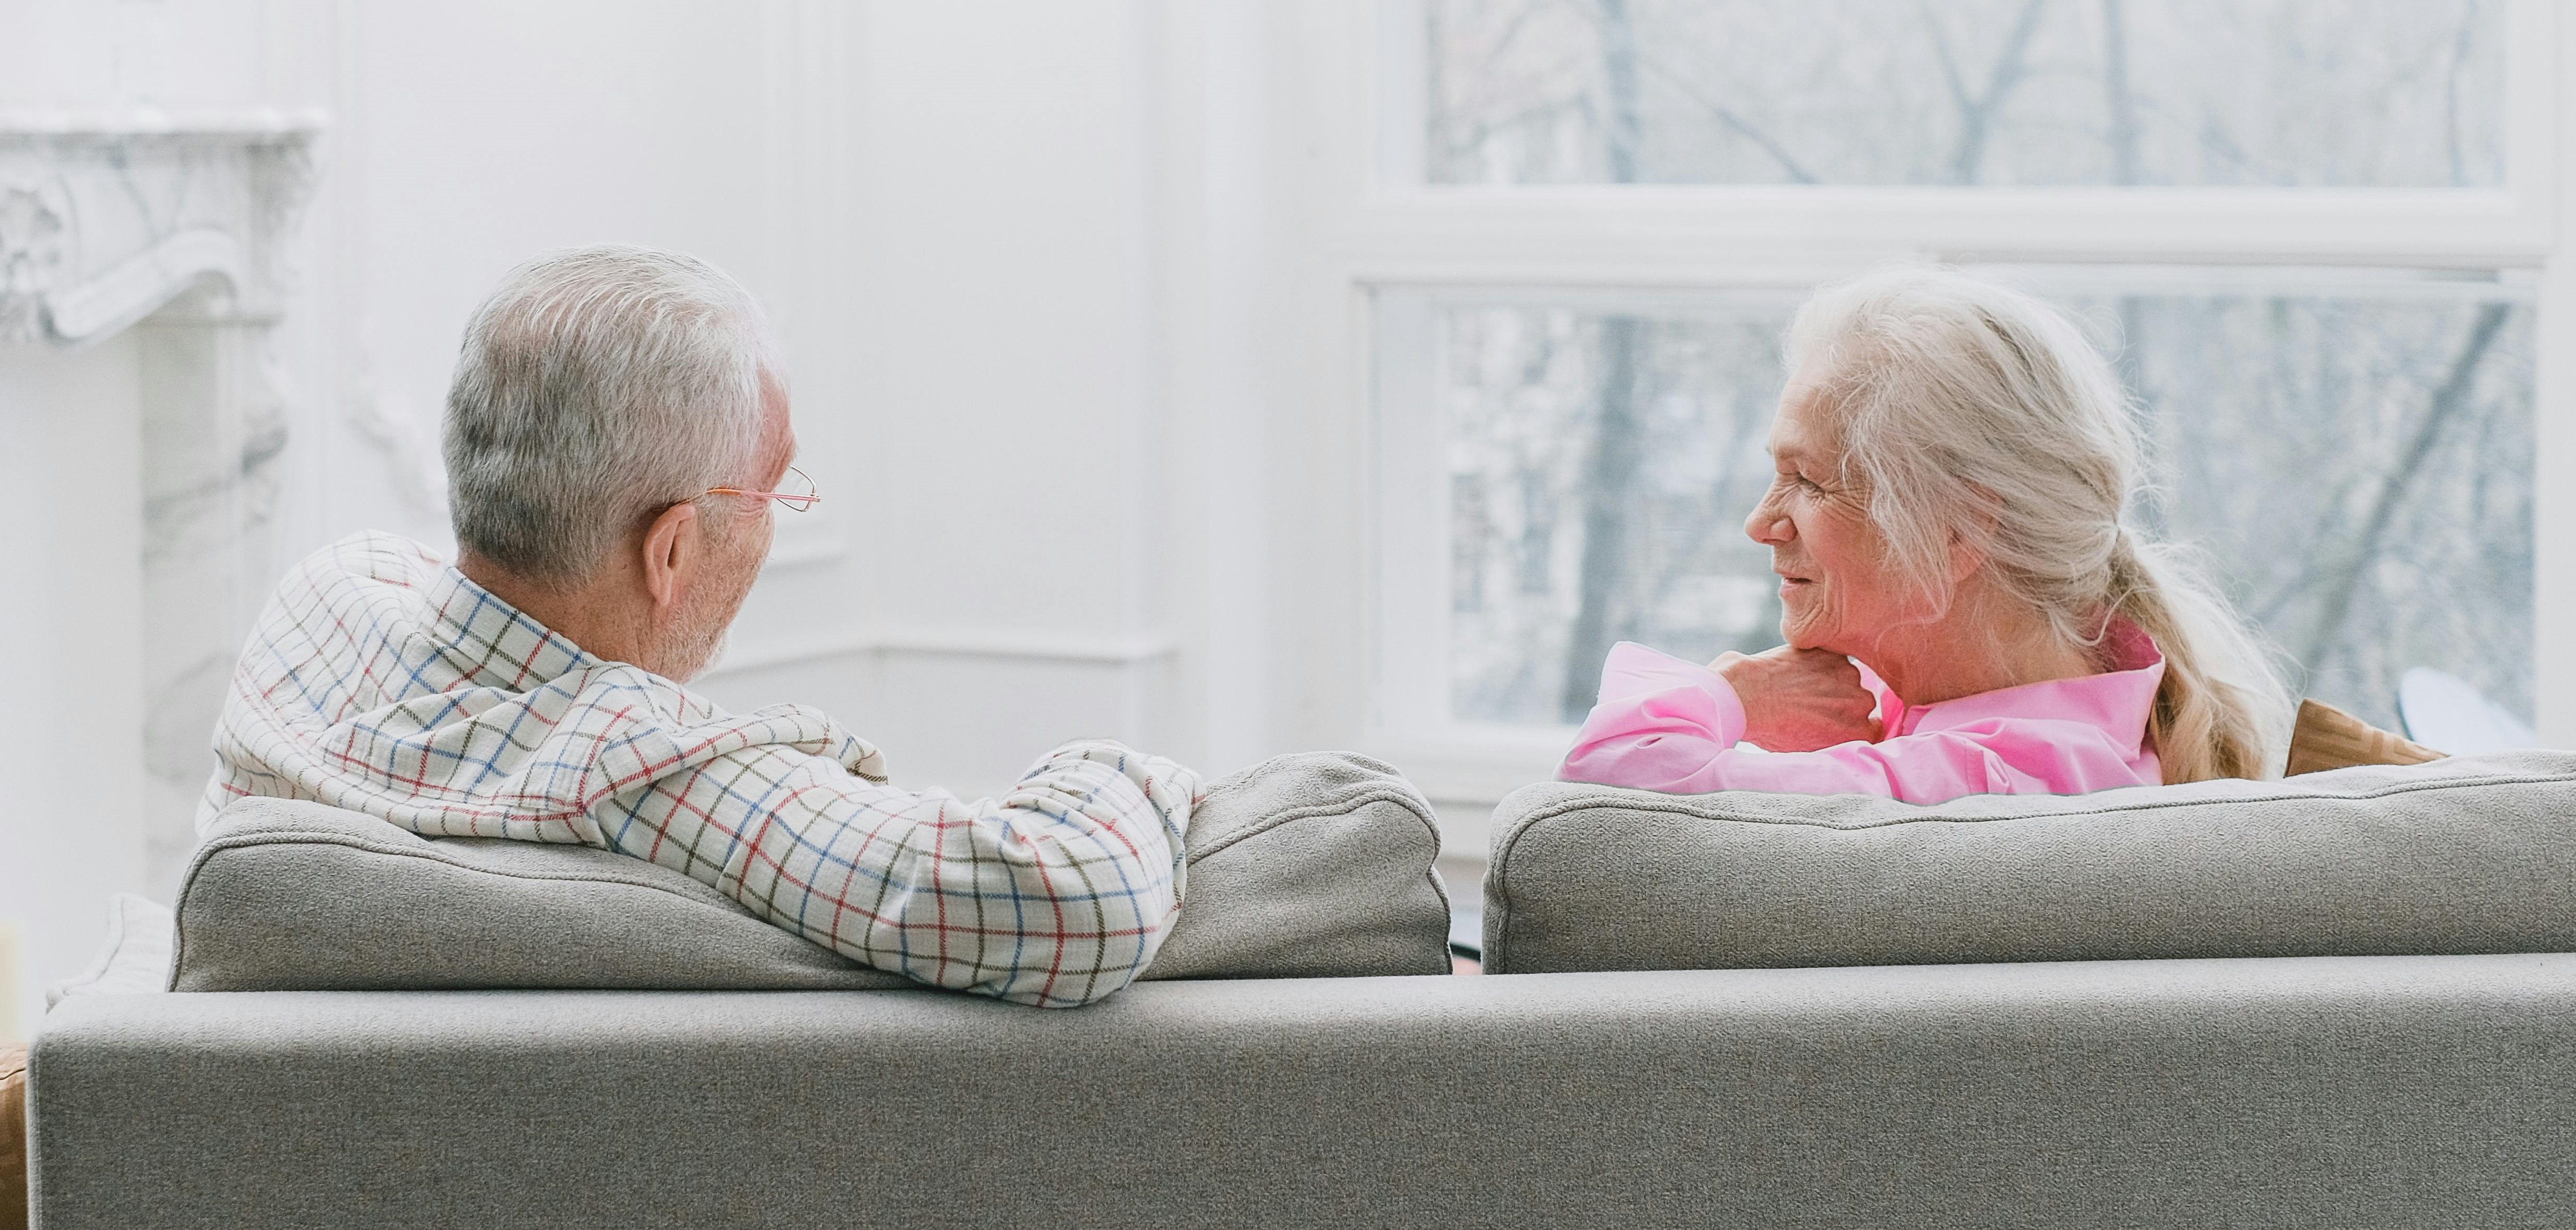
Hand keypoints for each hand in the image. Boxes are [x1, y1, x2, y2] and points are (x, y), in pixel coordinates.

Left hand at [1710, 646, 1881, 750]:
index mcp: (1858, 733)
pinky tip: (1798, 670)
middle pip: (1863, 701)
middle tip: (1815, 703)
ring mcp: (1849, 675)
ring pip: (1849, 677)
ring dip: (1833, 680)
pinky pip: (1834, 658)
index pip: (1874, 727)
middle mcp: (1861, 704)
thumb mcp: (1809, 750)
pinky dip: (1820, 662)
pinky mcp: (1833, 654)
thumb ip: (1837, 742)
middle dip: (1844, 702)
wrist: (1746, 697)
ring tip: (1802, 686)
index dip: (1854, 723)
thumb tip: (1843, 735)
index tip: (1837, 720)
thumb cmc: (1770, 730)